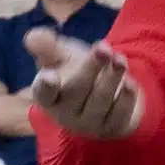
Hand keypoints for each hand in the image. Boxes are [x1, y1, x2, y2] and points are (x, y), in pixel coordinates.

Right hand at [26, 28, 141, 140]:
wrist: (105, 94)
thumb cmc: (74, 72)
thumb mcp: (60, 56)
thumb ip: (47, 47)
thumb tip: (33, 37)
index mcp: (47, 97)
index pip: (44, 93)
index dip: (45, 86)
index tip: (49, 77)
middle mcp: (65, 114)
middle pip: (77, 90)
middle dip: (91, 67)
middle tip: (103, 47)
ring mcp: (89, 124)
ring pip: (101, 100)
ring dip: (112, 77)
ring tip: (120, 58)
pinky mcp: (112, 128)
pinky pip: (120, 113)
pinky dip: (126, 97)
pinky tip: (130, 82)